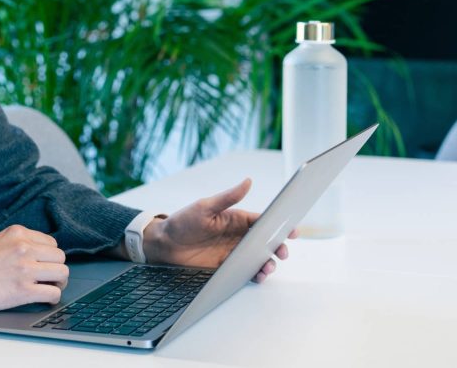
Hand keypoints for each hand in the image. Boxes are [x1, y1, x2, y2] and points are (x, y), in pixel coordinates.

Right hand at [0, 225, 68, 310]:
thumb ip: (20, 243)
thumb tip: (43, 254)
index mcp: (18, 233)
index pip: (51, 242)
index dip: (49, 256)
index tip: (44, 265)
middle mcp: (23, 247)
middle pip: (60, 257)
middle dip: (56, 268)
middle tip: (49, 277)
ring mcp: (25, 268)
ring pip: (62, 273)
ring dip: (58, 282)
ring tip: (49, 287)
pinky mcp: (24, 290)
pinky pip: (53, 293)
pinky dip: (53, 298)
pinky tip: (46, 299)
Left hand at [143, 178, 293, 282]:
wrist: (164, 245)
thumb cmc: (182, 221)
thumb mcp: (204, 207)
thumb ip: (228, 197)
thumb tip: (248, 181)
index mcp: (235, 219)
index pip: (262, 221)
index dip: (279, 225)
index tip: (292, 230)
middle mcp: (238, 236)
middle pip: (265, 242)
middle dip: (277, 247)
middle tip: (282, 252)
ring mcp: (234, 253)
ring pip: (259, 258)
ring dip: (268, 263)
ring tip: (268, 267)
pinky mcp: (227, 268)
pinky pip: (246, 272)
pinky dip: (255, 275)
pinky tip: (258, 276)